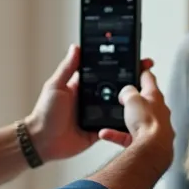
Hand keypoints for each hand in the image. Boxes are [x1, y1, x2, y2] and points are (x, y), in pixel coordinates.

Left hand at [24, 44, 153, 161]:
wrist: (43, 142)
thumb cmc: (44, 113)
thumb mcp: (56, 86)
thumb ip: (67, 68)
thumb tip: (76, 47)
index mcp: (81, 86)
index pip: (103, 72)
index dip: (116, 65)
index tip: (132, 58)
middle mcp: (90, 99)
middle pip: (114, 88)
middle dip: (129, 82)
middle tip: (145, 75)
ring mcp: (95, 115)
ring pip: (117, 106)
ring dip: (129, 102)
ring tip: (145, 95)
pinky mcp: (98, 130)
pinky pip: (114, 126)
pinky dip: (123, 122)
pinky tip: (134, 117)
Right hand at [111, 66, 172, 166]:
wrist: (153, 150)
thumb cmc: (149, 123)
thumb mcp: (132, 98)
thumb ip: (127, 91)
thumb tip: (125, 92)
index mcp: (155, 96)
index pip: (148, 78)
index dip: (141, 70)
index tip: (139, 67)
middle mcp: (158, 111)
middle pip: (143, 100)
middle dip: (130, 99)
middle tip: (120, 97)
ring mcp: (153, 127)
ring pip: (134, 120)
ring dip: (121, 119)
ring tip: (109, 119)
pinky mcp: (146, 142)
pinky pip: (127, 136)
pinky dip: (116, 134)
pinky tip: (106, 133)